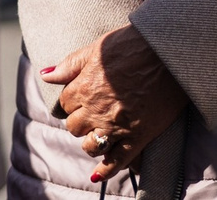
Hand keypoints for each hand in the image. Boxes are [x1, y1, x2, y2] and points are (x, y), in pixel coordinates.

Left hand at [44, 22, 188, 182]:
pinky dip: (106, 170)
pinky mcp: (138, 136)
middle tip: (91, 112)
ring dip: (91, 141)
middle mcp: (98, 110)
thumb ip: (70, 64)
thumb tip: (45, 74)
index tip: (81, 95)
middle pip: (74, 126)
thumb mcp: (98, 47)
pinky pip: (118, 161)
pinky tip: (98, 174)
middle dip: (80, 119)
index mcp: (85, 87)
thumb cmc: (134, 43)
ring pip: (91, 146)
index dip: (72, 99)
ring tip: (98, 133)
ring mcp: (117, 126)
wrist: (170, 51)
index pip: (65, 103)